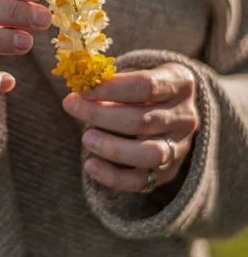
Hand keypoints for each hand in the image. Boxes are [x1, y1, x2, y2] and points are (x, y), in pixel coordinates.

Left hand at [62, 63, 199, 192]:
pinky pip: (142, 181)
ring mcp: (180, 147)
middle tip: (71, 105)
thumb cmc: (142, 88)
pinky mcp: (168, 172)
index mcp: (180, 83)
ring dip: (112, 147)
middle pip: (142, 120)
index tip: (83, 88)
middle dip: (101, 114)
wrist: (169, 111)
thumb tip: (80, 92)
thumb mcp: (134, 74)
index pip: (146, 86)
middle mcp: (185, 117)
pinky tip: (90, 165)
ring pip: (149, 153)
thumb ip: (111, 82)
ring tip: (86, 138)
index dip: (112, 88)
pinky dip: (113, 177)